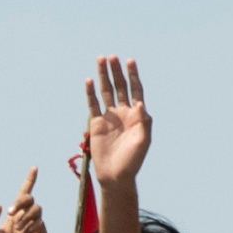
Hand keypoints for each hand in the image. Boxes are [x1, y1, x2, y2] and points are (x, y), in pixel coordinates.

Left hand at [0, 169, 45, 232]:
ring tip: (18, 230)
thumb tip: (0, 206)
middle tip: (11, 213)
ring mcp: (35, 226)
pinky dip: (31, 228)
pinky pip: (40, 223)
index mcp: (13, 215)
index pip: (23, 194)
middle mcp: (25, 218)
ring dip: (26, 217)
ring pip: (37, 209)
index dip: (29, 181)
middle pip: (29, 198)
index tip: (34, 168)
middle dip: (21, 202)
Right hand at [80, 55, 151, 195]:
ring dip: (103, 76)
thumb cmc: (133, 160)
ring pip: (106, 91)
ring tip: (101, 60)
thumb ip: (144, 122)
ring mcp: (109, 117)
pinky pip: (93, 105)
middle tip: (112, 57)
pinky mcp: (97, 124)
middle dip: (116, 71)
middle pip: (120, 86)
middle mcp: (123, 112)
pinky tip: (89, 81)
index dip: (133, 75)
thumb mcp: (143, 141)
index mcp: (137, 115)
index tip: (130, 61)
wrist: (116, 176)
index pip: (135, 89)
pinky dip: (90, 93)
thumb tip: (140, 104)